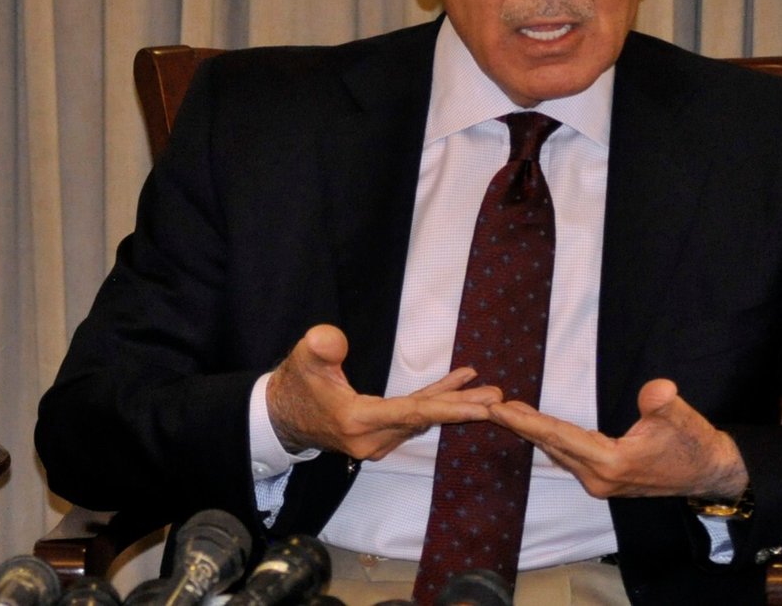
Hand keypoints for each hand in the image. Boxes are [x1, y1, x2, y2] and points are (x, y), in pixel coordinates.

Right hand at [265, 324, 502, 459]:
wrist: (281, 416)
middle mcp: (371, 440)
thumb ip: (319, 348)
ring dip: (453, 405)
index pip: (411, 414)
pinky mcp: (378, 436)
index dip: (448, 407)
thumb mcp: (302, 359)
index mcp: (356, 422)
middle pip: (424, 420)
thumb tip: (334, 340)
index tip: (482, 407)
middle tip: (499, 400)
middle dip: (463, 409)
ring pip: (421, 420)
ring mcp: (376, 442)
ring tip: (489, 391)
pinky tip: (457, 384)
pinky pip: (413, 417)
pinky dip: (434, 402)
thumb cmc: (294, 384)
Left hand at [488, 378, 747, 499]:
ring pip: (556, 452)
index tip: (499, 409)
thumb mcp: (682, 418)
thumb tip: (656, 390)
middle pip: (550, 446)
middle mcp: (598, 478)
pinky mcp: (603, 479)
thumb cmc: (694, 443)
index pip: (560, 436)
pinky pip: (566, 456)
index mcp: (612, 463)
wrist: (709, 472)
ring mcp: (599, 482)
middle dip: (518, 426)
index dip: (528, 421)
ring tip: (503, 412)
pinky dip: (547, 439)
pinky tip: (534, 428)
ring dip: (530, 432)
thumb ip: (664, 403)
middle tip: (486, 406)